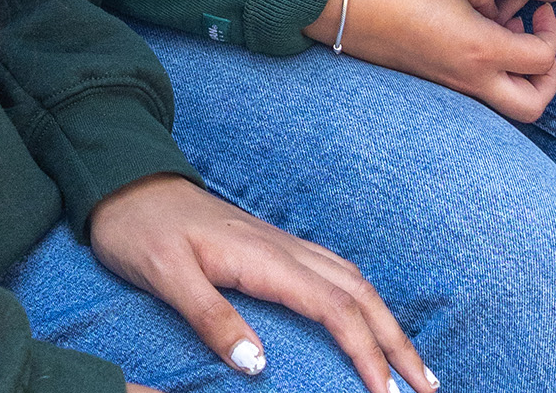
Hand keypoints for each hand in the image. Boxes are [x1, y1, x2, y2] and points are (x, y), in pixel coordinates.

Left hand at [90, 175, 434, 392]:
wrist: (128, 183)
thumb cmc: (141, 232)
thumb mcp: (166, 276)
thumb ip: (211, 317)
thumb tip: (257, 366)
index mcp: (264, 257)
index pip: (334, 308)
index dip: (366, 352)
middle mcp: (283, 248)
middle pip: (358, 293)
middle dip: (396, 341)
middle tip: (427, 386)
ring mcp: (281, 244)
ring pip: (352, 280)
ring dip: (386, 320)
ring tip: (412, 363)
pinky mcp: (272, 247)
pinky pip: (333, 272)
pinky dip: (362, 299)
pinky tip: (366, 319)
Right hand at [303, 0, 555, 120]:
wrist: (344, 5)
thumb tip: (497, 9)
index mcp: (481, 49)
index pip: (542, 59)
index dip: (551, 33)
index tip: (539, 10)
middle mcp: (470, 79)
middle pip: (533, 106)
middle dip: (547, 79)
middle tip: (537, 43)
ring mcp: (450, 87)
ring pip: (505, 103)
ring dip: (518, 75)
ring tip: (503, 34)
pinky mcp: (433, 84)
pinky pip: (477, 90)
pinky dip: (490, 71)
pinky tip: (474, 35)